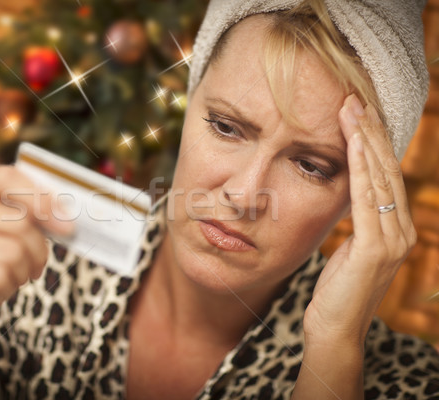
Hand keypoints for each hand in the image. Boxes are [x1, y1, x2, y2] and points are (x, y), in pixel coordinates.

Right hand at [0, 166, 73, 354]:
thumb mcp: (13, 231)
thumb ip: (35, 214)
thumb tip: (65, 219)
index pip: (5, 177)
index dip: (41, 197)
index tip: (66, 221)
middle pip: (17, 220)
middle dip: (39, 246)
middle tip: (38, 260)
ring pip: (11, 251)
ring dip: (25, 268)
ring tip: (17, 273)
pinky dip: (9, 284)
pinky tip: (0, 286)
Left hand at [303, 94, 416, 348]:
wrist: (335, 329)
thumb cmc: (336, 290)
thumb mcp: (349, 248)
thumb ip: (358, 222)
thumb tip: (349, 192)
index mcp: (394, 228)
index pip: (385, 177)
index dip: (373, 143)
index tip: (358, 113)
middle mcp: (401, 230)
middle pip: (386, 171)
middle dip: (371, 133)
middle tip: (354, 99)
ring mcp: (393, 240)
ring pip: (380, 179)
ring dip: (365, 141)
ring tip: (353, 110)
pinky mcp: (376, 249)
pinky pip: (367, 199)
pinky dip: (361, 168)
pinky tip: (353, 144)